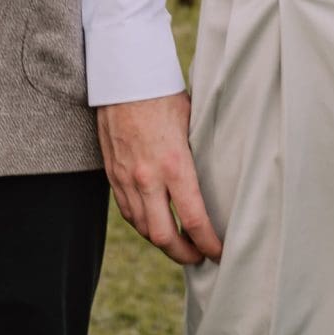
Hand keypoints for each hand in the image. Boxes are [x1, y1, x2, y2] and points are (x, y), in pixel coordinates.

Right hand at [97, 93, 221, 266]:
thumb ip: (199, 155)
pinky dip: (142, 224)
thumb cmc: (163, 95)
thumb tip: (217, 178)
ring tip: (178, 243)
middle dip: (184, 254)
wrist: (124, 77)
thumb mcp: (192, 123)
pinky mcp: (112, 174)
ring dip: (161, 241)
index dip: (209, 244)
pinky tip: (154, 222)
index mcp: (175, 165)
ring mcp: (126, 178)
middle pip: (164, 237)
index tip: (220, 252)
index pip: (195, 220)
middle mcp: (148, 178)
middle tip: (199, 257)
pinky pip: (127, 211)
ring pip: (143, 228)